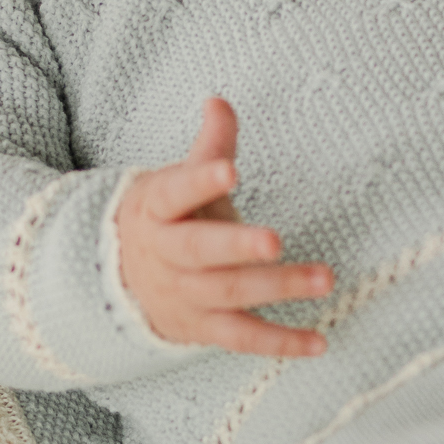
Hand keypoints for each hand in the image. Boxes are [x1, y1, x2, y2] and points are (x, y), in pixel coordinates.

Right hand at [114, 97, 333, 355]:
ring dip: (277, 288)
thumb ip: (209, 147)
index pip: (176, 193)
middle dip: (238, 246)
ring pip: (230, 293)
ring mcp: (186, 295)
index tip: (230, 169)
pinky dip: (280, 342)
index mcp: (158, 209)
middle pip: (202, 251)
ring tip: (324, 278)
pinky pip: (243, 338)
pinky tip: (318, 342)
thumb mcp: (176, 183)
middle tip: (275, 240)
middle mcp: (169, 255)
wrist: (120, 282)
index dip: (201, 182)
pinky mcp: (204, 328)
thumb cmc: (167, 222)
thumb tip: (219, 101)